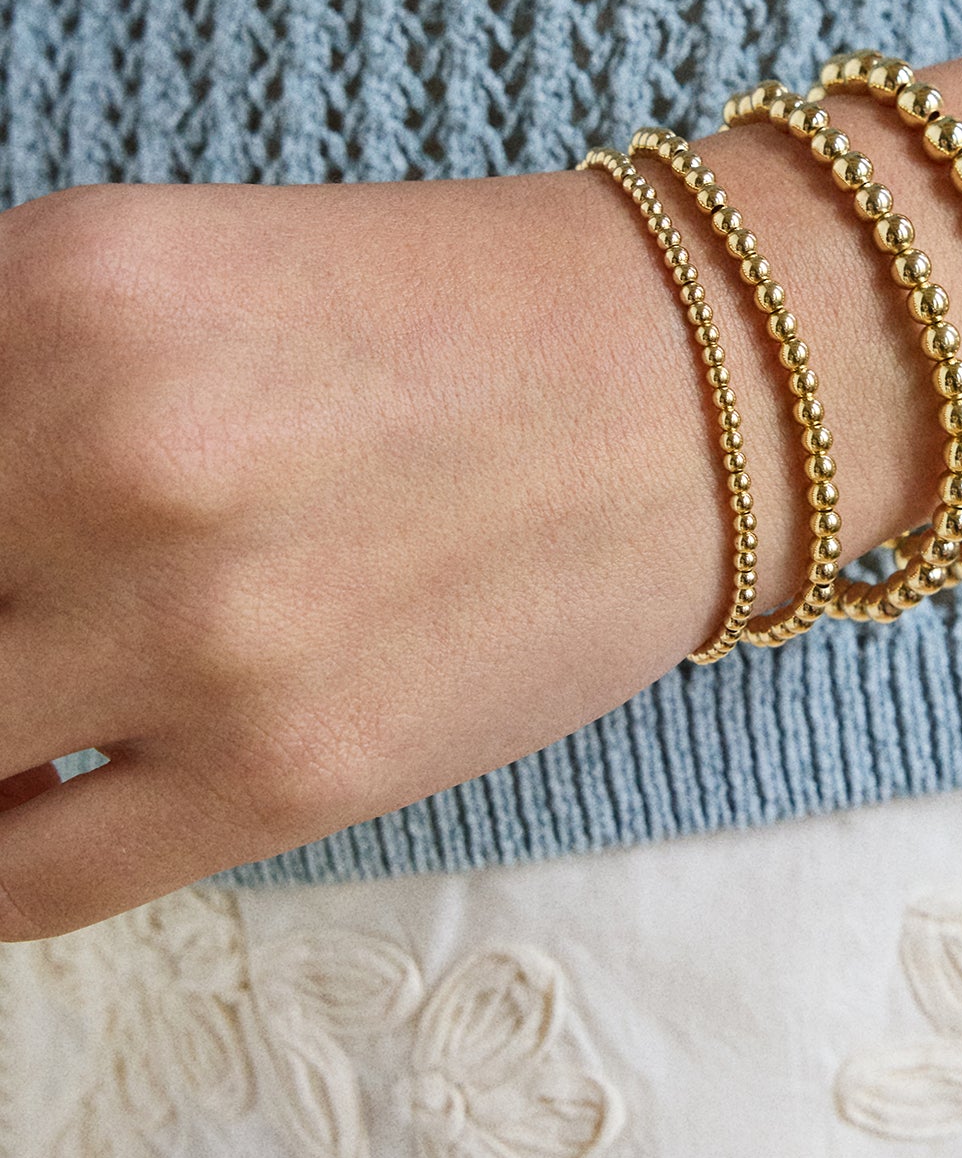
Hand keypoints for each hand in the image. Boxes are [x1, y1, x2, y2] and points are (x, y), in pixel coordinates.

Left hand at [0, 173, 735, 936]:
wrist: (697, 386)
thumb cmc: (450, 320)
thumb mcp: (176, 276)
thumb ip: (7, 385)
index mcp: (67, 289)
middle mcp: (106, 453)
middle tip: (24, 613)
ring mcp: (196, 628)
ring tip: (36, 692)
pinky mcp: (285, 775)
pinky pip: (16, 880)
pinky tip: (46, 789)